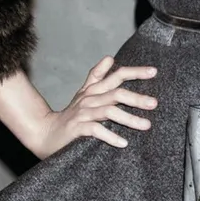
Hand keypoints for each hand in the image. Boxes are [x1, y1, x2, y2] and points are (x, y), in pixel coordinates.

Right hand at [30, 56, 157, 158]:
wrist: (45, 133)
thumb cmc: (70, 115)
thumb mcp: (84, 93)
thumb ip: (96, 76)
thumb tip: (110, 58)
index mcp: (93, 89)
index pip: (116, 76)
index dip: (135, 72)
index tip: (154, 72)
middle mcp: (89, 98)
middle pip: (116, 93)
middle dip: (137, 98)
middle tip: (154, 103)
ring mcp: (82, 113)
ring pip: (109, 112)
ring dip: (129, 118)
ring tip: (146, 126)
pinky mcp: (76, 128)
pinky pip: (96, 130)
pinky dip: (110, 136)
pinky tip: (123, 143)